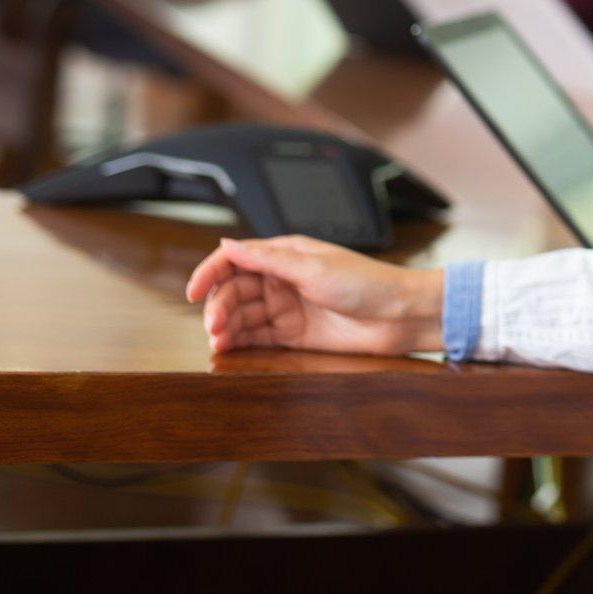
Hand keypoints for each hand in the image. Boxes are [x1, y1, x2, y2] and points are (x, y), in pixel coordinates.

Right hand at [184, 235, 442, 356]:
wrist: (399, 315)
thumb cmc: (366, 283)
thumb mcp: (313, 267)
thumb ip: (267, 260)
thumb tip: (227, 244)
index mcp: (285, 254)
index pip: (236, 259)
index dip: (210, 273)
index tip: (193, 292)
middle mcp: (282, 279)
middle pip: (235, 290)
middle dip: (219, 306)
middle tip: (213, 326)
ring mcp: (287, 306)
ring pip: (242, 315)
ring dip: (225, 326)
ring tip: (217, 340)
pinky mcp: (294, 333)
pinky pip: (257, 337)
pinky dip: (239, 342)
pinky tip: (226, 348)